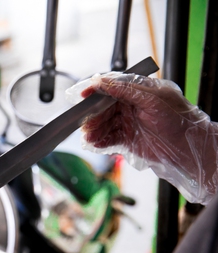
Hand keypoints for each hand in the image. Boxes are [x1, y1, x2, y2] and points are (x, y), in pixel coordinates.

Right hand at [78, 72, 217, 203]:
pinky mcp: (126, 139)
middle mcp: (131, 106)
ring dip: (94, 130)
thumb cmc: (179, 121)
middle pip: (104, 108)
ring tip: (90, 137)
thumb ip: (127, 90)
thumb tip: (103, 82)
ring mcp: (128, 123)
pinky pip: (108, 139)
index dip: (96, 91)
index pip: (112, 87)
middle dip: (93, 115)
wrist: (189, 150)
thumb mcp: (153, 100)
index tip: (83, 96)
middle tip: (86, 123)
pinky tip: (96, 143)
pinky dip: (100, 141)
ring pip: (104, 124)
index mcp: (139, 91)